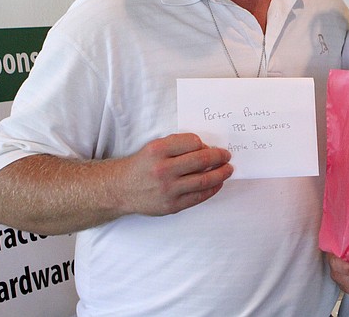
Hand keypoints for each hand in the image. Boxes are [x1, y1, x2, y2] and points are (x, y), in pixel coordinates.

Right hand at [116, 132, 232, 216]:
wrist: (121, 189)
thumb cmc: (142, 166)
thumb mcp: (154, 147)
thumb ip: (177, 145)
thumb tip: (206, 149)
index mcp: (158, 151)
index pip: (193, 142)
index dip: (205, 144)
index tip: (210, 147)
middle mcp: (163, 170)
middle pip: (201, 160)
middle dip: (219, 157)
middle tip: (227, 156)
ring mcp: (168, 190)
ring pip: (204, 180)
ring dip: (221, 173)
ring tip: (228, 169)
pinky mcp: (172, 205)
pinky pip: (199, 197)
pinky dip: (213, 189)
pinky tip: (218, 183)